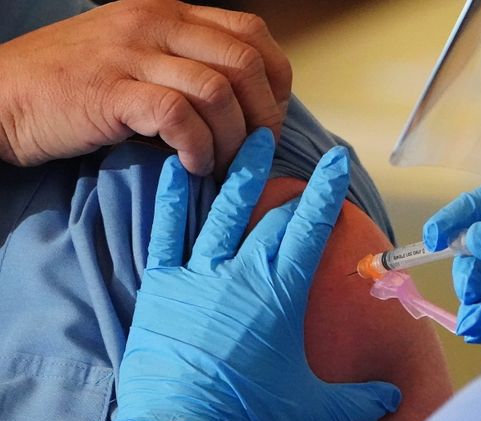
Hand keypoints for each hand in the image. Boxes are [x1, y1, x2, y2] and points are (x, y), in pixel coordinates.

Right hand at [0, 0, 290, 175]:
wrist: (1, 94)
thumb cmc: (74, 84)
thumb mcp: (139, 56)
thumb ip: (187, 65)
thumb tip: (244, 105)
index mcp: (170, 14)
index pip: (251, 34)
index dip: (274, 81)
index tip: (267, 120)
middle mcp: (156, 25)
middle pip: (244, 63)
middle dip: (262, 116)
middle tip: (253, 153)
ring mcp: (132, 55)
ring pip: (217, 91)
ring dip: (231, 140)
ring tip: (220, 166)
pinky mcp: (110, 91)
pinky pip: (177, 115)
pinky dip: (197, 147)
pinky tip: (192, 166)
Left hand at [84, 128, 400, 420]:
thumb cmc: (249, 420)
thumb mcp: (315, 413)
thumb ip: (359, 403)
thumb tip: (392, 400)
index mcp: (280, 292)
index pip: (310, 228)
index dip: (327, 192)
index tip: (337, 160)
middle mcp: (241, 272)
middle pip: (272, 216)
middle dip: (292, 189)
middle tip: (302, 162)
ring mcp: (197, 275)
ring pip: (224, 211)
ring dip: (241, 175)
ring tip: (252, 141)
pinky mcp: (161, 287)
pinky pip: (167, 233)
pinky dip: (173, 201)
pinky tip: (178, 171)